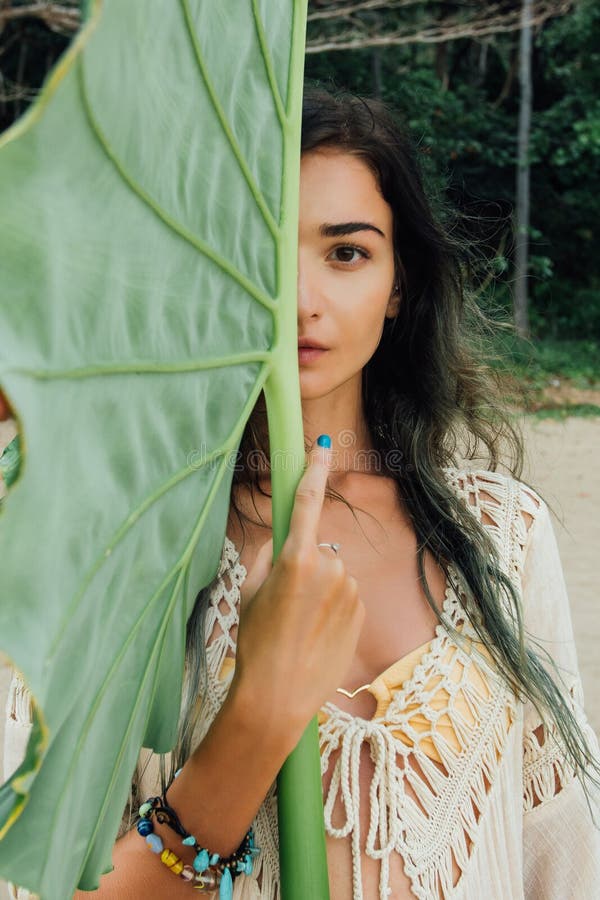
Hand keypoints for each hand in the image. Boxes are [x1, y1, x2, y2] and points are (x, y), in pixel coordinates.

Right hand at [230, 438, 364, 744]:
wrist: (278, 696)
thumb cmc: (255, 642)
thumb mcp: (248, 592)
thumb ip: (266, 556)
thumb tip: (282, 541)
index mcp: (297, 558)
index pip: (307, 502)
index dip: (314, 470)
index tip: (321, 447)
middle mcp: (331, 568)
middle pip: (318, 549)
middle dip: (304, 565)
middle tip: (284, 602)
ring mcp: (350, 590)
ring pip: (333, 575)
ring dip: (320, 589)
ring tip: (300, 625)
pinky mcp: (361, 611)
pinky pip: (345, 596)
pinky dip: (333, 608)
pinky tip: (316, 634)